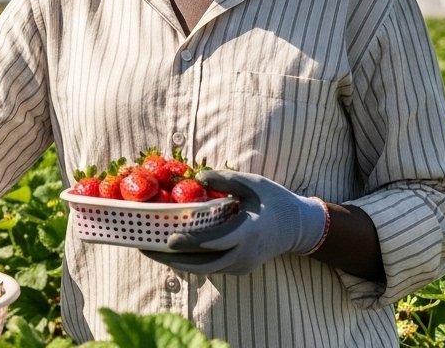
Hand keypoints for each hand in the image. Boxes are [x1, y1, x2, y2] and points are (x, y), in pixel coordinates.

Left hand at [142, 170, 327, 274]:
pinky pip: (211, 268)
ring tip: (151, 251)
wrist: (299, 227)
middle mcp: (243, 254)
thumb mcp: (253, 184)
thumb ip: (225, 179)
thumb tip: (196, 175)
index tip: (166, 239)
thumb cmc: (275, 201)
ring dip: (177, 263)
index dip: (189, 243)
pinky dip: (190, 262)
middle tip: (145, 249)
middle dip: (171, 259)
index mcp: (248, 232)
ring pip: (203, 270)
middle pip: (201, 264)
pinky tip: (170, 252)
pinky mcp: (239, 269)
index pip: (213, 242)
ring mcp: (241, 265)